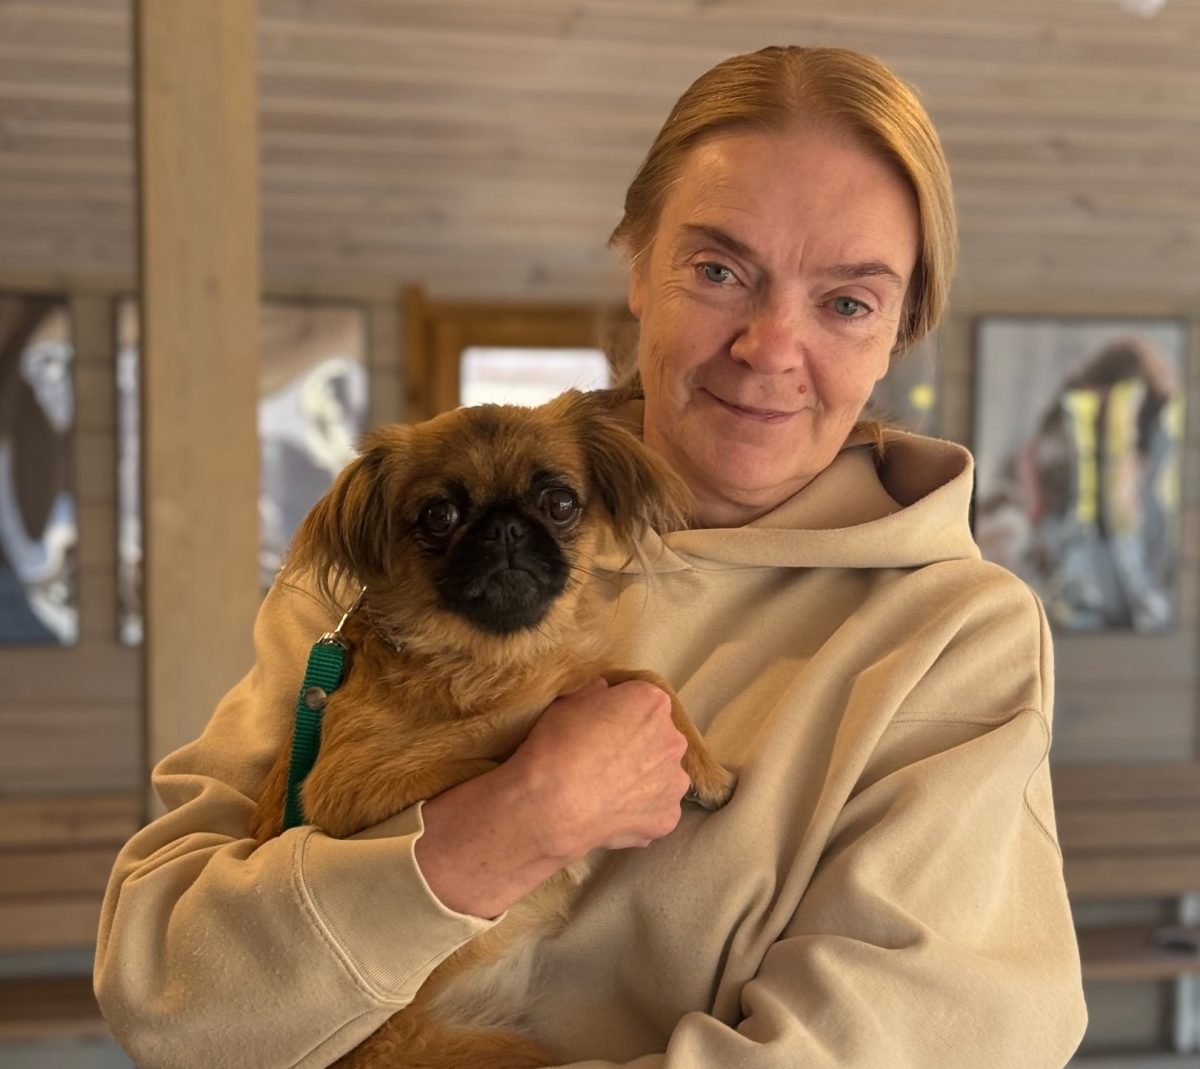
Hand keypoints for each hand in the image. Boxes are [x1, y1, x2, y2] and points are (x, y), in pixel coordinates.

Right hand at [506, 677, 692, 858]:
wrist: (552, 805)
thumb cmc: (557, 747)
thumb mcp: (566, 704)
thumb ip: (594, 694)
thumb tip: (603, 692)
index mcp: (651, 702)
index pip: (642, 701)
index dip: (620, 714)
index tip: (601, 728)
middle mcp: (672, 739)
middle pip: (658, 737)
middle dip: (638, 745)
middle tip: (605, 761)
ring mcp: (674, 781)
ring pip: (661, 774)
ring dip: (643, 779)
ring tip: (609, 792)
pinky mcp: (668, 816)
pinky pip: (657, 809)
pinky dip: (640, 811)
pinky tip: (614, 813)